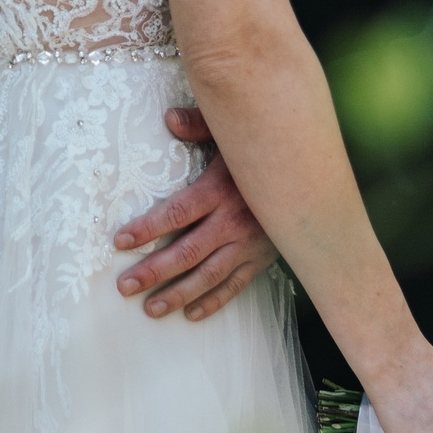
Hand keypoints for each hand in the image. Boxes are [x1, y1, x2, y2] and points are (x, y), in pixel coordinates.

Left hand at [111, 107, 277, 321]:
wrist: (312, 177)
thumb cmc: (263, 150)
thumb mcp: (233, 132)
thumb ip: (200, 126)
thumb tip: (169, 118)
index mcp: (220, 191)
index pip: (177, 214)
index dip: (147, 229)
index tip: (120, 242)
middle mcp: (233, 222)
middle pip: (187, 253)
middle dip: (153, 272)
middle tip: (124, 286)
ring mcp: (249, 245)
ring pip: (208, 276)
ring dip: (177, 294)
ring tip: (149, 309)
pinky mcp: (262, 259)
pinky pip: (235, 286)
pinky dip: (213, 302)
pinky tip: (191, 314)